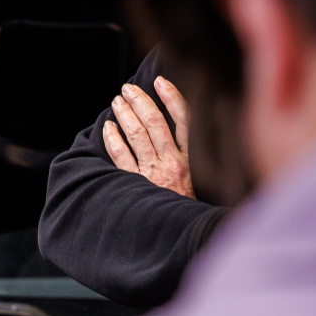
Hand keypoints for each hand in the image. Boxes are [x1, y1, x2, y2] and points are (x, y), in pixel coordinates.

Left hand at [104, 77, 194, 197]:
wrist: (185, 235)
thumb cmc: (195, 207)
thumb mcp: (206, 180)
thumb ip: (197, 156)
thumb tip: (189, 127)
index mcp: (194, 160)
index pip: (185, 120)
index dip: (171, 97)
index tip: (160, 81)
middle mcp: (173, 163)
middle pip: (155, 123)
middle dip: (140, 101)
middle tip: (128, 88)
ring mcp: (152, 173)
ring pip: (136, 135)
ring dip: (125, 115)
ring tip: (117, 101)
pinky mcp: (135, 185)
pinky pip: (120, 156)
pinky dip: (112, 138)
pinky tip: (108, 127)